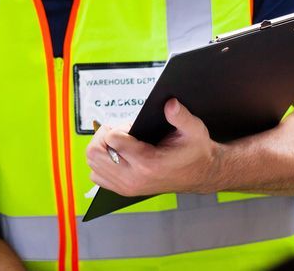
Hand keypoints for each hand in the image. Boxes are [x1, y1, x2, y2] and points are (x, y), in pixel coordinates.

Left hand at [86, 99, 222, 195]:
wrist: (200, 174)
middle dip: (103, 136)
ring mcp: (127, 187)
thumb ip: (180, 116)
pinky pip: (97, 176)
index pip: (112, 139)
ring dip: (101, 149)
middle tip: (120, 133)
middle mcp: (133, 178)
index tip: (132, 128)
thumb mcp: (194, 130)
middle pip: (95, 152)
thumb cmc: (195, 152)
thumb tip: (169, 103)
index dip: (119, 128)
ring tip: (119, 143)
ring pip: (92, 164)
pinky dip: (101, 163)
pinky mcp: (123, 190)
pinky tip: (116, 155)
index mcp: (148, 164)